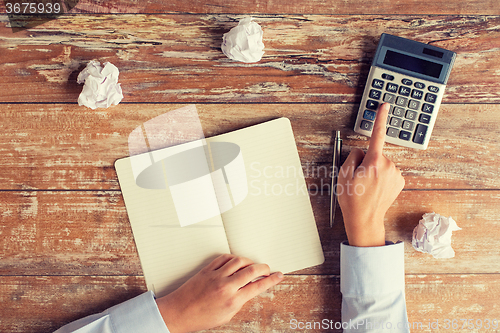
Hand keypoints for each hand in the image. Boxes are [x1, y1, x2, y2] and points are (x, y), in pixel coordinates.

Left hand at [155, 254, 283, 332]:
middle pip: (252, 270)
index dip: (272, 279)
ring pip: (239, 260)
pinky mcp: (207, 270)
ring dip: (249, 261)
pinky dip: (233, 258)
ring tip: (252, 265)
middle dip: (264, 268)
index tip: (279, 275)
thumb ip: (240, 301)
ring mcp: (216, 276)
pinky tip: (236, 262)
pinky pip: (224, 258)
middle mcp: (226, 286)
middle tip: (267, 269)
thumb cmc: (201, 318)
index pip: (258, 286)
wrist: (179, 313)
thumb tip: (250, 289)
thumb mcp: (227, 315)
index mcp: (233, 300)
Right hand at [337, 103, 404, 246]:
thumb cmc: (353, 199)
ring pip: (381, 163)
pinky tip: (375, 188)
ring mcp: (395, 174)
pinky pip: (387, 172)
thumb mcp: (343, 175)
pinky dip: (381, 177)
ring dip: (374, 170)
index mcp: (373, 162)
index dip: (380, 118)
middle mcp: (388, 165)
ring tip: (366, 186)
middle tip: (359, 179)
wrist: (365, 220)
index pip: (377, 135)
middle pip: (374, 154)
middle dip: (366, 162)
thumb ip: (352, 157)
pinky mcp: (399, 181)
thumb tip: (360, 151)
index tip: (384, 106)